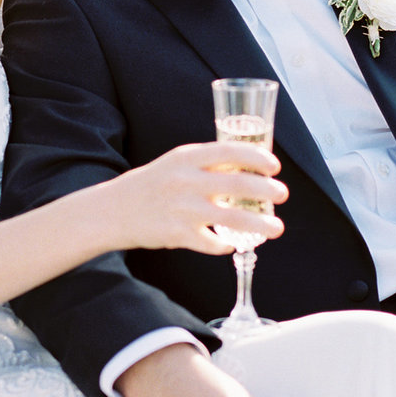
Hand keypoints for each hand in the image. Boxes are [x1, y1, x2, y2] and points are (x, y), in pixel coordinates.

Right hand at [103, 142, 286, 255]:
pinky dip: (226, 245)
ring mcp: (182, 209)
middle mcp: (186, 181)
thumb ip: (207, 163)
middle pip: (238, 184)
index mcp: (187, 157)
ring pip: (232, 218)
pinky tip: (231, 244)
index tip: (275, 166)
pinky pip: (213, 243)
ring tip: (277, 229)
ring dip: (260, 225)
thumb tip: (248, 167)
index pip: (230, 151)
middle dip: (267, 190)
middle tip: (282, 194)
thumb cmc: (152, 184)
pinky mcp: (178, 235)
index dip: (258, 158)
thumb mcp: (176, 163)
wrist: (113, 210)